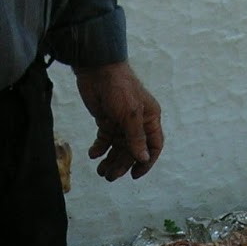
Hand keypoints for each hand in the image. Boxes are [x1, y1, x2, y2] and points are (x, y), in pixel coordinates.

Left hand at [74, 61, 163, 181]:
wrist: (97, 69)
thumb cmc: (120, 87)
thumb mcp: (130, 114)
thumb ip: (136, 137)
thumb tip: (143, 158)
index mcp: (150, 119)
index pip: (153, 146)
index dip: (146, 162)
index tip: (134, 175)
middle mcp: (137, 123)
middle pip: (132, 150)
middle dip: (122, 165)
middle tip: (109, 176)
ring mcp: (121, 122)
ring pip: (118, 147)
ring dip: (110, 160)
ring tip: (100, 171)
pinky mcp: (106, 119)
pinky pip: (104, 139)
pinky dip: (99, 148)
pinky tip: (93, 154)